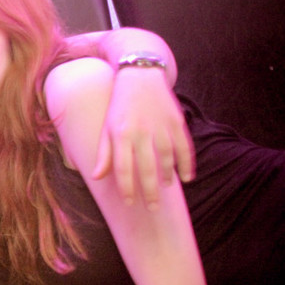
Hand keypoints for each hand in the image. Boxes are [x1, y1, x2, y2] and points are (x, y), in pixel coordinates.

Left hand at [92, 68, 194, 208]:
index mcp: (121, 134)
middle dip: (150, 192)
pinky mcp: (177, 122)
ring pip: (167, 160)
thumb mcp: (107, 127)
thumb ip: (104, 153)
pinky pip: (184, 148)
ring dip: (167, 178)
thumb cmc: (119, 106)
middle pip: (147, 169)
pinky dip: (187, 164)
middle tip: (153, 208)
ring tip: (165, 189)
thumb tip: (96, 177)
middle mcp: (141, 132)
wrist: (140, 75)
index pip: (123, 169)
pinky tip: (187, 177)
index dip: (127, 188)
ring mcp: (161, 127)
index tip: (130, 203)